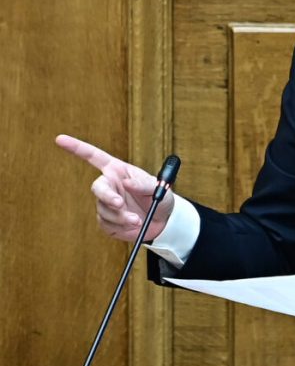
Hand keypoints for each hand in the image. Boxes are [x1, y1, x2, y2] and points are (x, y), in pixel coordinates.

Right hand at [55, 134, 173, 241]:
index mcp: (118, 171)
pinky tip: (132, 225)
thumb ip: (143, 185)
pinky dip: (120, 226)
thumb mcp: (158, 188)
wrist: (163, 222)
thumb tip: (127, 183)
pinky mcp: (106, 221)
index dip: (77, 147)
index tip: (60, 139)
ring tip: (137, 220)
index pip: (94, 156)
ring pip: (104, 209)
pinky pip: (107, 224)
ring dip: (120, 216)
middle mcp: (110, 186)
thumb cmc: (161, 199)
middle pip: (97, 188)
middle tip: (120, 204)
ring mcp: (106, 204)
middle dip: (107, 196)